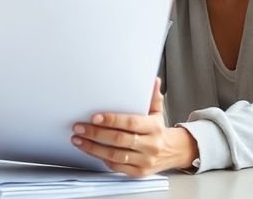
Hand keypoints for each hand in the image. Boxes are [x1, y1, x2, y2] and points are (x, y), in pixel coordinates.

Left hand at [71, 78, 197, 176]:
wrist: (174, 152)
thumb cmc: (158, 130)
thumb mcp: (157, 112)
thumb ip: (152, 97)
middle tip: (79, 127)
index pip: (131, 123)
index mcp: (154, 127)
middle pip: (119, 139)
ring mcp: (145, 160)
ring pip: (115, 155)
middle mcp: (150, 145)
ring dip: (93, 148)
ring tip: (78, 139)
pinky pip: (116, 167)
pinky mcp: (139, 172)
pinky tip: (91, 150)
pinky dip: (101, 158)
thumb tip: (153, 80)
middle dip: (96, 133)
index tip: (94, 117)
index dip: (111, 120)